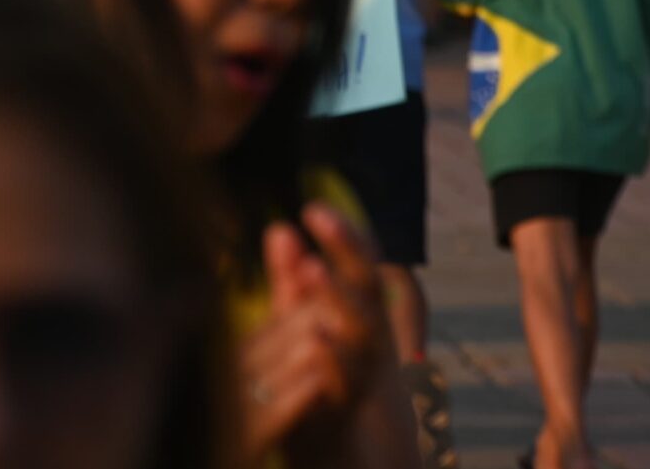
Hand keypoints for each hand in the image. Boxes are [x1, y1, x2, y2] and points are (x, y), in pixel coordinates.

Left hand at [239, 209, 387, 455]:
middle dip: (347, 252)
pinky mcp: (344, 417)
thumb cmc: (323, 386)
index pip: (359, 269)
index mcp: (359, 321)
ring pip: (363, 336)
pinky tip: (316, 338)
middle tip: (320, 217)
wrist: (342, 461)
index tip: (314, 207)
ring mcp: (363, 381)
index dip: (344, 237)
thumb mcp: (305, 329)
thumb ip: (292, 284)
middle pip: (367, 291)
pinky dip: (335, 363)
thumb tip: (280, 229)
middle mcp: (369, 346)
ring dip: (340, 300)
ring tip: (314, 269)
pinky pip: (346, 389)